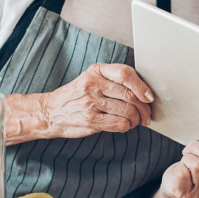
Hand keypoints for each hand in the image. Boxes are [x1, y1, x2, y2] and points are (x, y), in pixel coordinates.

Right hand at [38, 63, 152, 138]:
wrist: (49, 112)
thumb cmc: (76, 96)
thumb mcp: (90, 79)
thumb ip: (113, 81)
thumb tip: (143, 92)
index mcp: (96, 71)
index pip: (125, 73)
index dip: (142, 86)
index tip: (149, 97)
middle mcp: (93, 84)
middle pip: (130, 95)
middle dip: (144, 108)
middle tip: (147, 115)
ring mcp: (91, 102)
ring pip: (128, 110)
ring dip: (136, 119)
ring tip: (135, 121)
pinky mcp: (90, 120)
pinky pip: (120, 124)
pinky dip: (127, 126)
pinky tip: (125, 125)